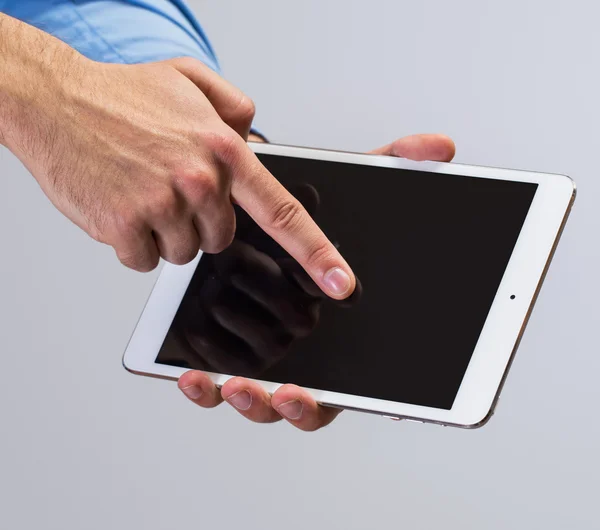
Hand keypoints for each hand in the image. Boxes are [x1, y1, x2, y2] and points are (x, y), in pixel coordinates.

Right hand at [1, 33, 353, 298]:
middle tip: (167, 186)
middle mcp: (200, 181)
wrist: (53, 100)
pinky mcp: (125, 227)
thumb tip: (254, 139)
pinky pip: (144, 260)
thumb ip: (234, 108)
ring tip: (139, 190)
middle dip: (198, 222)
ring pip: (182, 252)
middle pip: (220, 239)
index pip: (283, 212)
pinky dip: (131, 242)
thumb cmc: (119, 94)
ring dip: (163, 231)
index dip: (317, 253)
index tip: (340, 283)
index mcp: (224, 150)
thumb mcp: (190, 80)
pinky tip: (119, 205)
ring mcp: (162, 206)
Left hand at [178, 133, 455, 430]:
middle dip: (301, 408)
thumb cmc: (298, 210)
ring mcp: (262, 356)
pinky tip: (190, 374)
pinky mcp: (220, 350)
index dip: (387, 399)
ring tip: (232, 384)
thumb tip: (440, 149)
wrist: (239, 206)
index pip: (370, 377)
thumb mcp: (347, 188)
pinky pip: (214, 383)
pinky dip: (204, 386)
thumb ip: (390, 170)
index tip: (394, 406)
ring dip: (248, 402)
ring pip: (260, 400)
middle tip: (287, 394)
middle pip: (312, 403)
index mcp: (343, 332)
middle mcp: (305, 354)